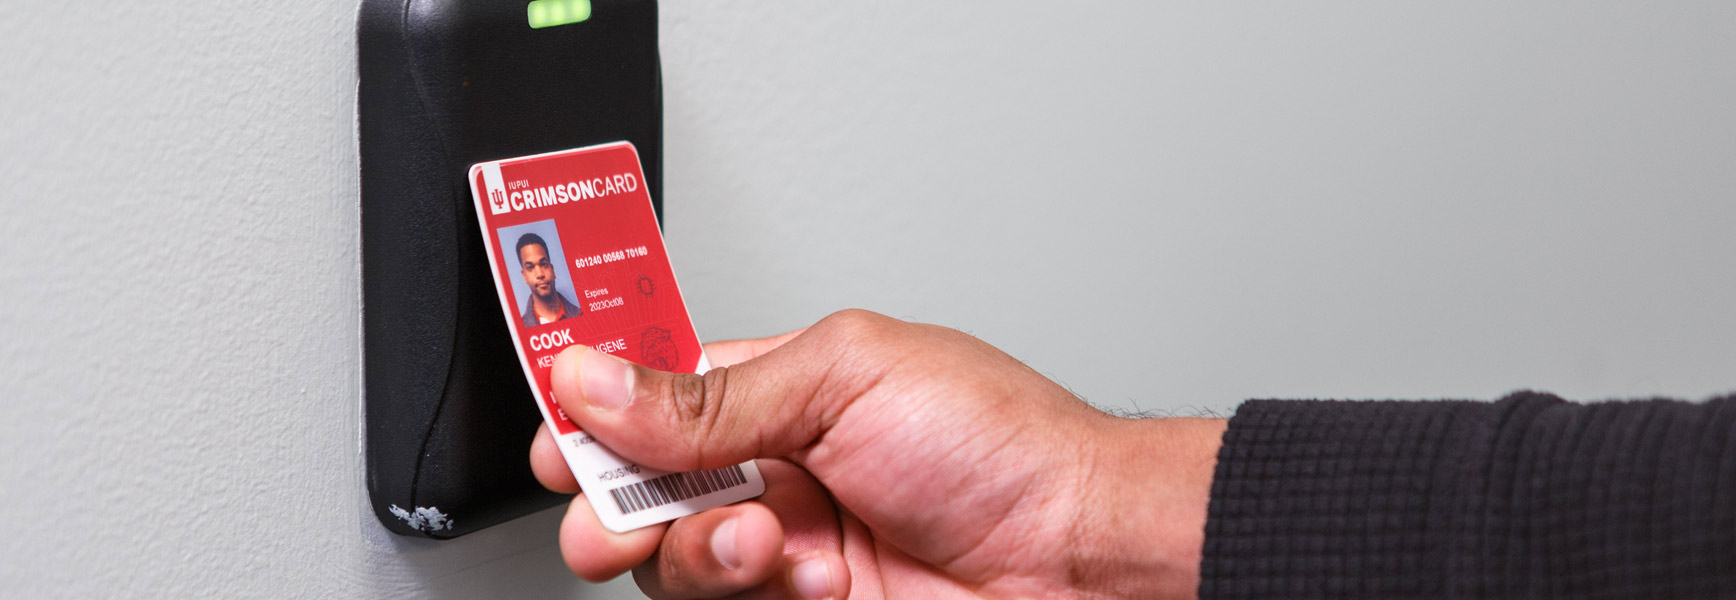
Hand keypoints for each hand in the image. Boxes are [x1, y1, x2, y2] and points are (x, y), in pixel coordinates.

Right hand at [530, 310, 1225, 598]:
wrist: (1077, 558)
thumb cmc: (1002, 447)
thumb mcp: (845, 379)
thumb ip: (712, 394)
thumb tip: (598, 380)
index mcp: (783, 388)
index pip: (655, 391)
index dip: (596, 408)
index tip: (558, 428)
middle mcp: (779, 470)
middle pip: (644, 490)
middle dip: (615, 504)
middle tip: (607, 514)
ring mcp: (790, 551)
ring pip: (675, 563)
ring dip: (699, 553)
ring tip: (763, 541)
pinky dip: (746, 595)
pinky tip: (805, 579)